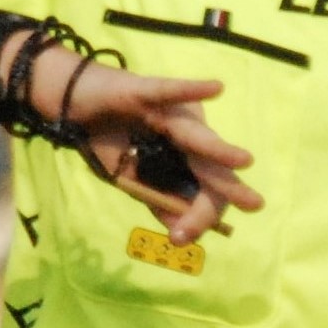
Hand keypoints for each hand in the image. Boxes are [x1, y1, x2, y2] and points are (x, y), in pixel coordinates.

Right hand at [43, 53, 262, 244]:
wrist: (74, 108)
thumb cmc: (108, 141)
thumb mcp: (131, 181)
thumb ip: (157, 201)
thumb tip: (181, 233)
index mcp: (186, 157)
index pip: (206, 188)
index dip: (201, 214)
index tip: (180, 239)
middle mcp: (185, 134)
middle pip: (210, 167)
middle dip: (228, 189)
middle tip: (254, 204)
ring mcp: (169, 112)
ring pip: (197, 137)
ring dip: (219, 151)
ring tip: (244, 161)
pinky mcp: (146, 91)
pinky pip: (170, 92)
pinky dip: (191, 90)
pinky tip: (216, 88)